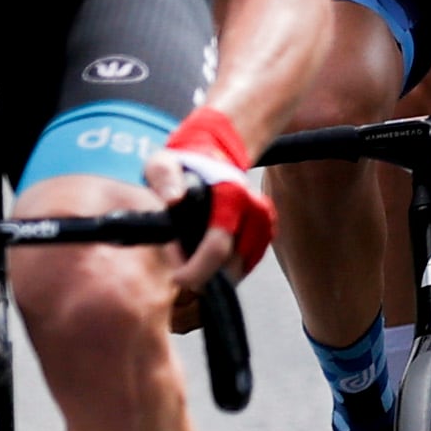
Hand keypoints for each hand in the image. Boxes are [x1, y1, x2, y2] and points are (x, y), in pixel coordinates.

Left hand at [147, 107, 274, 296]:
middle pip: (234, 263)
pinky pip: (252, 259)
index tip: (177, 279)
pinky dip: (234, 268)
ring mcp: (263, 218)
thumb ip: (165, 177)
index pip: (218, 247)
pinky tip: (214, 265)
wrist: (213, 152)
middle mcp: (254, 207)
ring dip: (221, 274)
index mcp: (231, 195)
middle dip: (206, 276)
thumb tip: (173, 199)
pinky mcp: (266, 227)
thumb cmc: (184, 164)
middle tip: (182, 274)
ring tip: (196, 270)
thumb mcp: (163, 164)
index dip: (197, 271)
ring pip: (244, 264)